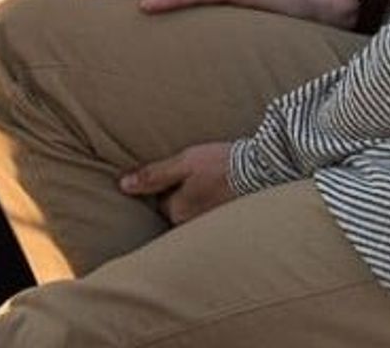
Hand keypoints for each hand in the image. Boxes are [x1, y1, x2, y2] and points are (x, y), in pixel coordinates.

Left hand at [120, 142, 235, 225]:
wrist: (265, 170)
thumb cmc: (222, 163)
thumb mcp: (185, 162)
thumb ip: (153, 175)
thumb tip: (123, 185)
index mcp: (178, 212)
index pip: (159, 203)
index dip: (164, 184)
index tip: (175, 170)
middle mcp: (192, 226)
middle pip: (175, 212)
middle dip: (179, 197)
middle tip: (193, 177)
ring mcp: (210, 228)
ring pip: (193, 216)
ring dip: (196, 202)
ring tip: (207, 183)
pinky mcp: (228, 225)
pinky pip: (209, 218)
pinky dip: (211, 207)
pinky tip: (221, 193)